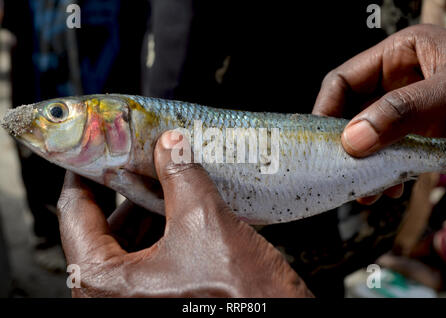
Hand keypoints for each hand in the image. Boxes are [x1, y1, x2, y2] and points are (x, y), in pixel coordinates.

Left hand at [57, 130, 312, 297]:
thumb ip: (180, 174)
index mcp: (105, 282)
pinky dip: (159, 227)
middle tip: (138, 155)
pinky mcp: (156, 298)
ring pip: (126, 240)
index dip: (84, 173)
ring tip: (164, 175)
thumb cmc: (240, 292)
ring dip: (145, 206)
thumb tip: (171, 142)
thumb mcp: (205, 221)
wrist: (278, 317)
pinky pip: (145, 255)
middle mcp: (110, 296)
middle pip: (100, 226)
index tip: (92, 149)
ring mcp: (133, 298)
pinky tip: (178, 204)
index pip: (75, 212)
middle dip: (124, 187)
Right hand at [313, 24, 445, 204]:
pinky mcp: (421, 132)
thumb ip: (403, 111)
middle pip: (352, 112)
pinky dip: (385, 171)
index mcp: (400, 55)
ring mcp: (410, 108)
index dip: (326, 110)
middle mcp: (399, 80)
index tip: (321, 143)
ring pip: (369, 136)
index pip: (342, 80)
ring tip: (366, 190)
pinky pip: (390, 150)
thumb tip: (352, 140)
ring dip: (364, 164)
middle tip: (340, 172)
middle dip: (345, 145)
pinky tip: (389, 187)